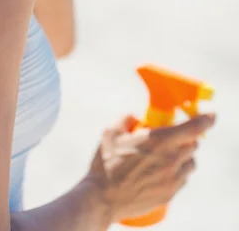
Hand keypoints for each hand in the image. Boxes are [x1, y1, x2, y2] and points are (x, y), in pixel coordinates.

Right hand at [88, 113, 215, 222]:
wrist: (103, 198)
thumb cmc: (106, 164)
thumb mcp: (111, 133)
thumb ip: (126, 120)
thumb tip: (135, 117)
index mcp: (159, 140)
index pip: (193, 128)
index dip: (206, 120)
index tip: (211, 116)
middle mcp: (171, 159)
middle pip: (193, 144)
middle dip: (186, 138)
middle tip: (172, 137)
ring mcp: (172, 178)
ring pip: (190, 163)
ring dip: (184, 156)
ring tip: (166, 156)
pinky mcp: (169, 193)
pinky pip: (182, 179)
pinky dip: (177, 173)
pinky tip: (160, 172)